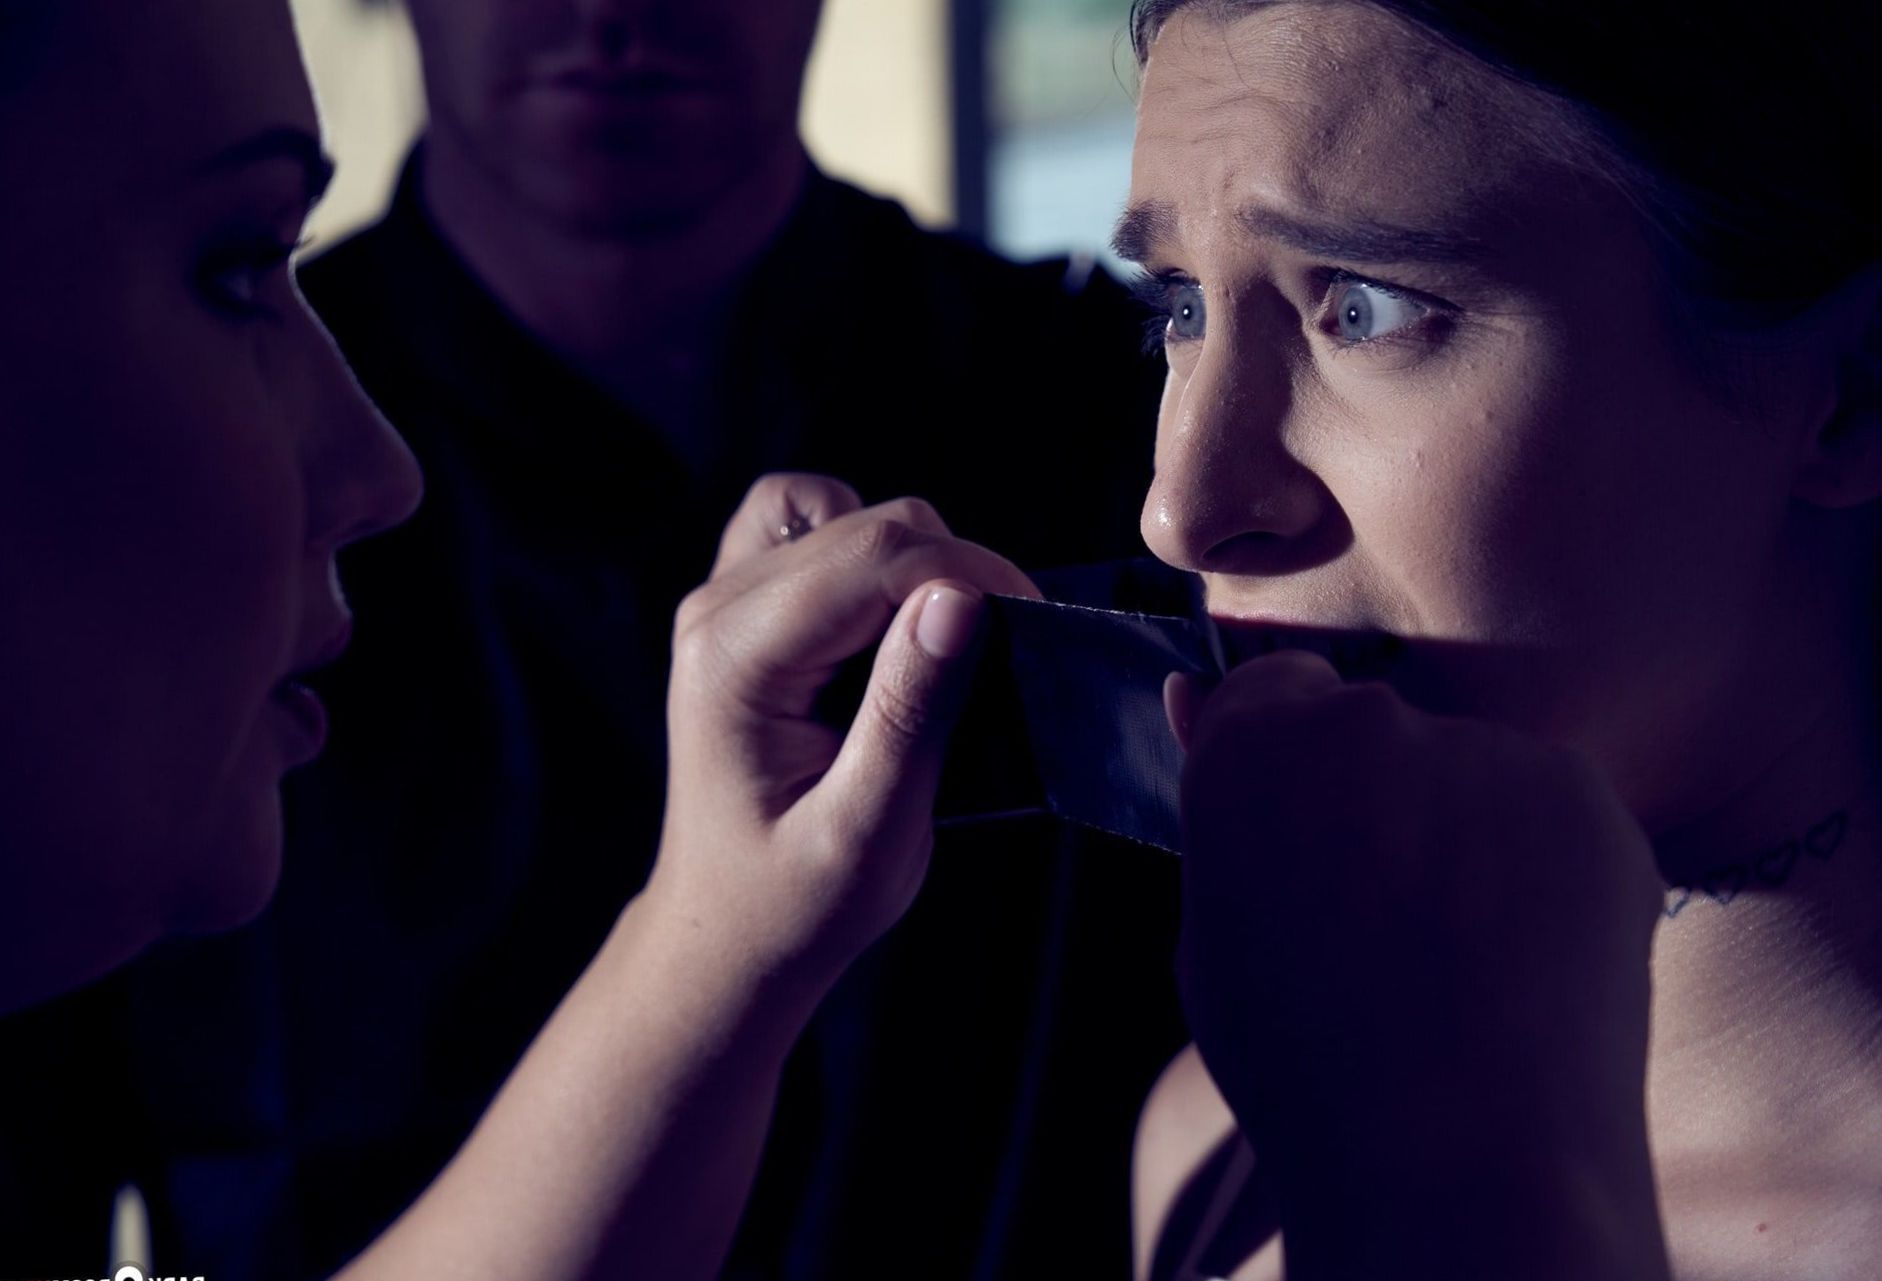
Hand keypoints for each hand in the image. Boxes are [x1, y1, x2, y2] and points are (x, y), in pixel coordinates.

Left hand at [644, 473, 1036, 996]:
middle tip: (1008, 652)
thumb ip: (911, 711)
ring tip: (949, 644)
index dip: (971, 574)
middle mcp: (716, 612)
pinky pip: (806, 526)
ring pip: (847, 516)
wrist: (729, 934)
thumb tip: (960, 598)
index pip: (873, 559)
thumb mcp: (869, 830)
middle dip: (956, 572)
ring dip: (915, 563)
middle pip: (867, 528)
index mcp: (733, 659)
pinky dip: (863, 550)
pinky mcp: (744, 610)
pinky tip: (891, 613)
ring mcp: (722, 603)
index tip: (1036, 624)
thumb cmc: (795, 903)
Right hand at [1170, 652, 1668, 1273]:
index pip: (1269, 690)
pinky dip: (1544, 868)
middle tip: (1383, 919)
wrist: (1461, 1164)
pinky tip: (1527, 961)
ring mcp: (1484, 752)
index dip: (1286, 768)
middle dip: (1374, 797)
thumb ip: (1225, 821)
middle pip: (1368, 729)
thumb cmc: (1309, 1070)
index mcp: (1250, 749)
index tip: (1301, 834)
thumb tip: (1200, 705)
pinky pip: (1551, 811)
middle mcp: (1364, 721)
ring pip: (1467, 771)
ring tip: (1462, 962)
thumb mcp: (1218, 935)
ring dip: (1464, 832)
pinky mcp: (1586, 795)